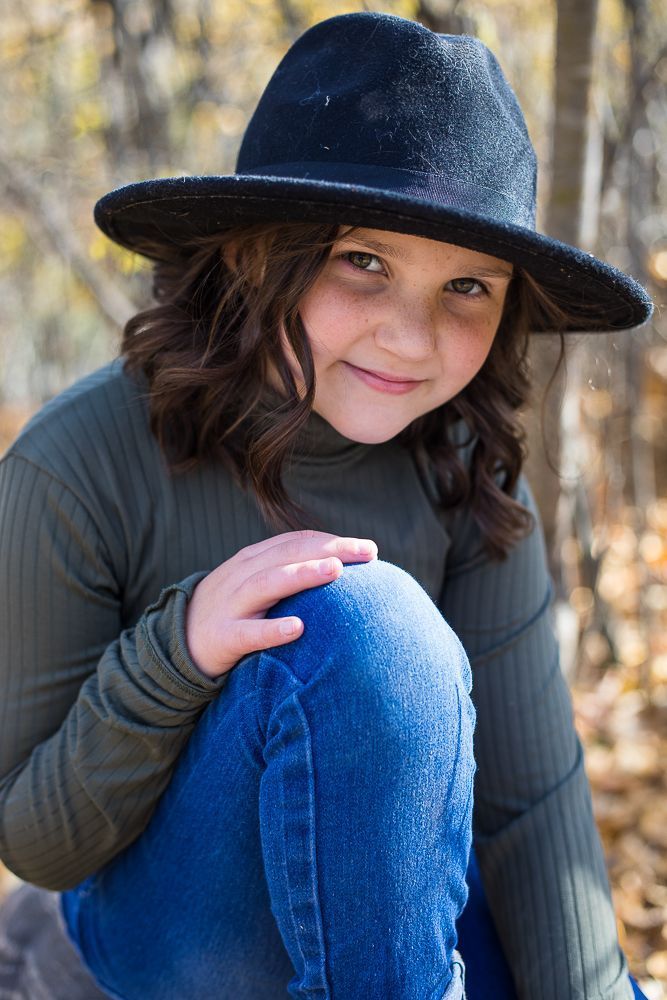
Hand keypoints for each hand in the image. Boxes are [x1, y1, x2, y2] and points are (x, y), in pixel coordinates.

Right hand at [185, 530, 377, 677]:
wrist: (178, 642)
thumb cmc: (231, 612)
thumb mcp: (256, 584)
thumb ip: (289, 573)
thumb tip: (342, 570)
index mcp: (255, 559)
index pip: (298, 542)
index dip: (334, 541)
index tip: (370, 550)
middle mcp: (244, 575)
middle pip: (289, 554)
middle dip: (330, 549)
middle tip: (367, 553)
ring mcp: (232, 604)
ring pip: (268, 583)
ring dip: (302, 574)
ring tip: (335, 571)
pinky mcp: (223, 636)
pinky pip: (249, 633)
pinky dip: (273, 629)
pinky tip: (298, 628)